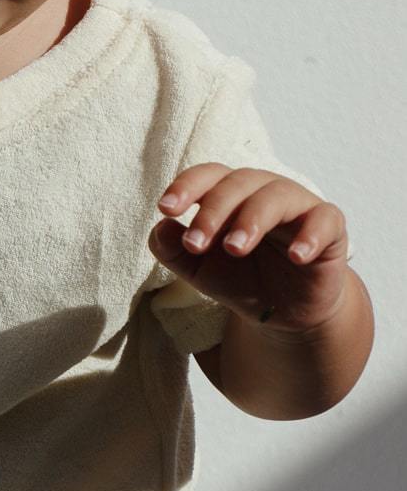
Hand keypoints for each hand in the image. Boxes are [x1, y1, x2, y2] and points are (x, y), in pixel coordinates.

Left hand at [148, 164, 350, 333]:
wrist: (284, 314)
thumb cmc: (241, 279)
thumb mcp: (200, 270)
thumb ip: (175, 251)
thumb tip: (159, 228)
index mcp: (231, 195)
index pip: (208, 176)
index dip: (186, 186)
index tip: (165, 208)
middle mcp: (264, 191)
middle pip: (238, 183)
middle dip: (213, 211)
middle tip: (196, 244)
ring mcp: (299, 206)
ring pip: (277, 195)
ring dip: (253, 219)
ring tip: (234, 248)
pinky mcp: (330, 228)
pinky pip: (325, 220)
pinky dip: (311, 235)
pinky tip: (297, 256)